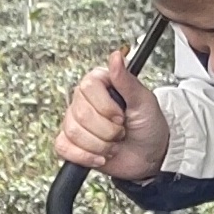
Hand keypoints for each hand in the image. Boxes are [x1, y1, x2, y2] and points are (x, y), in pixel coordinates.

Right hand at [53, 48, 170, 184]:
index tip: (122, 116)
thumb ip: (126, 80)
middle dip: (107, 130)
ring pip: (73, 132)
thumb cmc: (149, 125)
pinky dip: (84, 156)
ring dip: (100, 145)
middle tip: (121, 131)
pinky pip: (63, 147)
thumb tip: (115, 56)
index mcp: (100, 84)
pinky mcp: (71, 143)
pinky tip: (100, 156)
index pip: (88, 87)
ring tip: (114, 144)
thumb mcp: (144, 101)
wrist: (150, 155)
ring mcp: (75, 122)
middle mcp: (84, 100)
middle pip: (80, 114)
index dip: (106, 107)